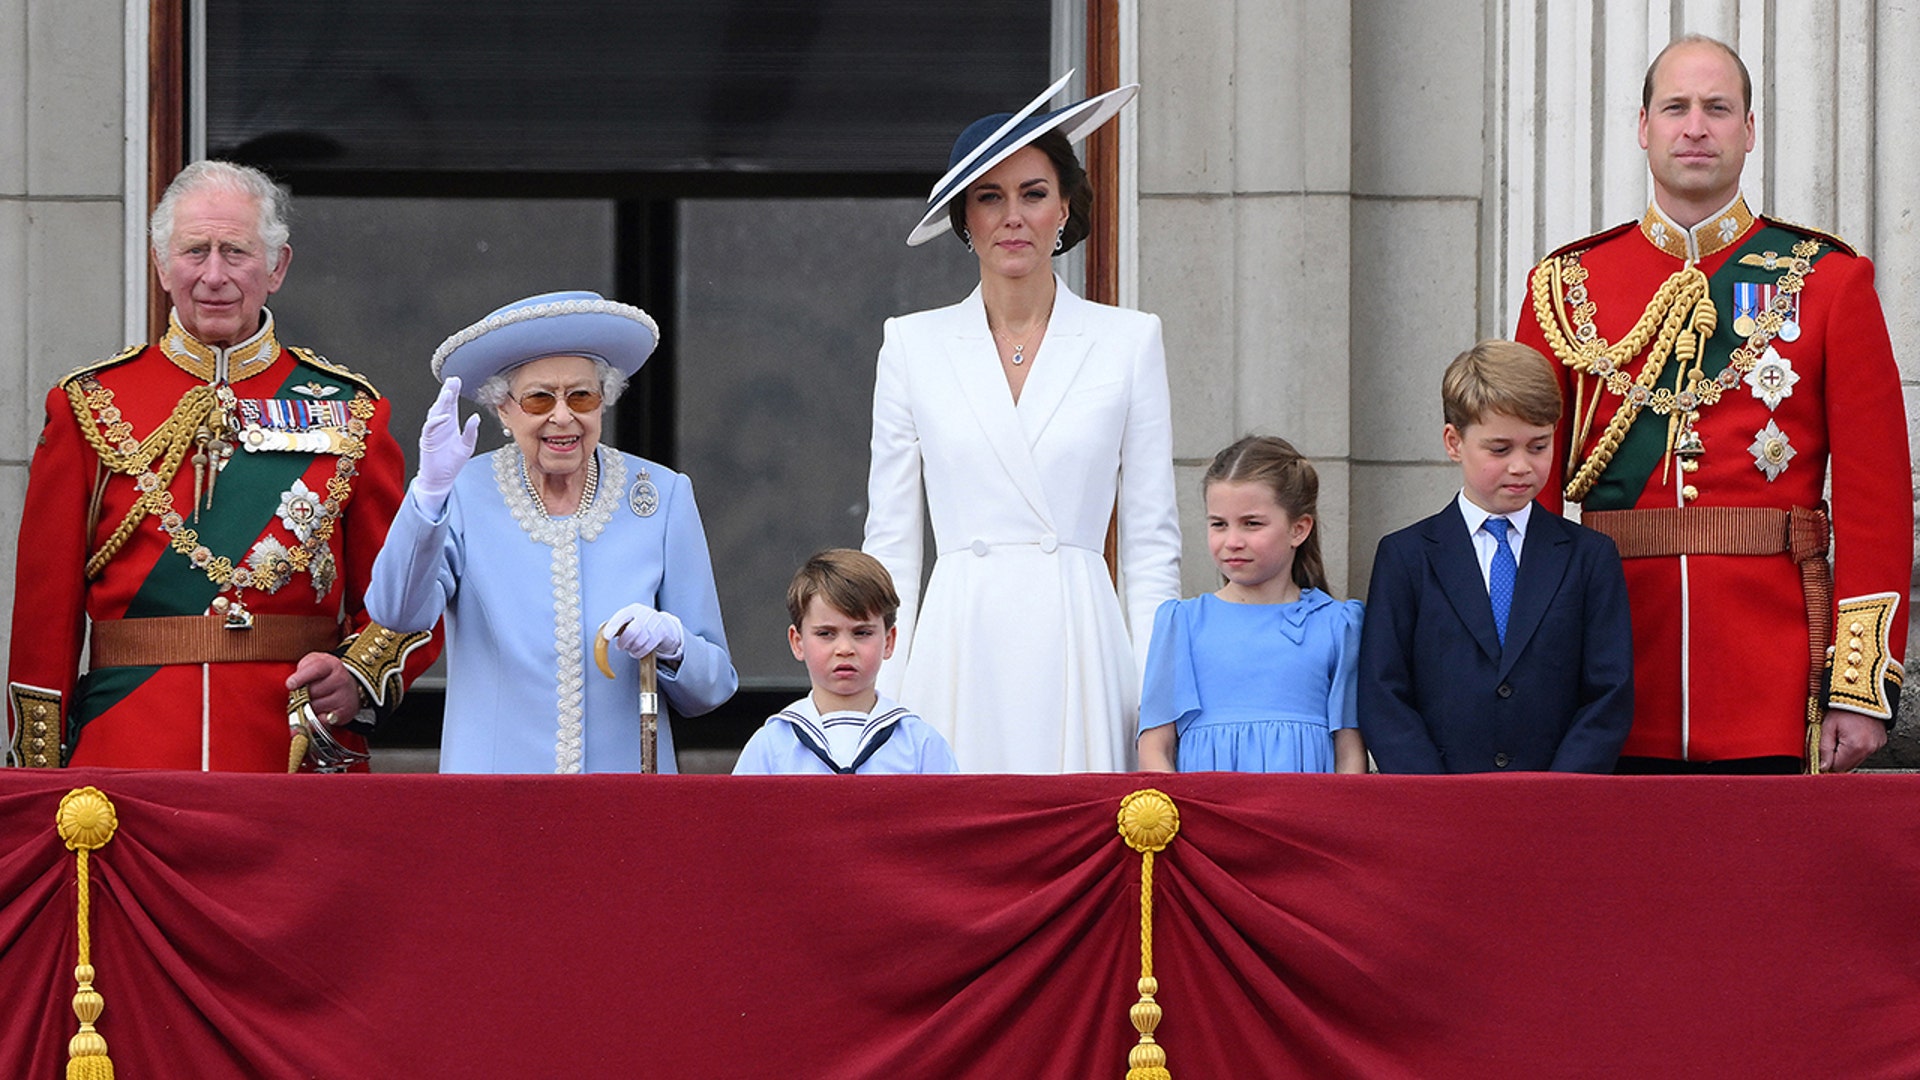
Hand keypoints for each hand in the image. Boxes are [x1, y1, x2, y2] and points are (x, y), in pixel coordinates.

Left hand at [288, 652, 360, 724]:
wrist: (350, 685)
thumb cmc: (325, 675)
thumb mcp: (313, 663)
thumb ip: (301, 670)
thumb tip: (291, 685)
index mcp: (331, 665)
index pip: (316, 669)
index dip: (301, 677)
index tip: (290, 684)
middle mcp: (340, 680)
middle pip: (311, 692)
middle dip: (301, 695)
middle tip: (301, 695)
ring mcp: (344, 697)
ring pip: (314, 707)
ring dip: (307, 707)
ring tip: (311, 702)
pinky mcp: (344, 712)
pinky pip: (322, 721)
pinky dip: (315, 720)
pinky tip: (316, 713)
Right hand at [414, 377, 480, 514]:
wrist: (440, 478)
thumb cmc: (452, 463)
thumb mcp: (467, 446)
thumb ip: (471, 432)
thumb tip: (476, 417)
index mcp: (451, 425)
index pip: (452, 405)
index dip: (454, 392)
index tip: (457, 380)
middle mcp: (441, 425)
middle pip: (443, 405)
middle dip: (447, 392)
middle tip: (452, 380)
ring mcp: (433, 432)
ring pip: (435, 413)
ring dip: (441, 403)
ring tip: (448, 392)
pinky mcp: (427, 441)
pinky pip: (430, 428)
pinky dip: (437, 421)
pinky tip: (444, 415)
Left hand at [600, 603, 684, 663]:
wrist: (664, 625)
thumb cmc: (641, 622)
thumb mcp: (629, 619)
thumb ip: (616, 625)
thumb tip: (602, 634)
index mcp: (633, 609)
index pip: (622, 617)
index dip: (613, 627)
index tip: (607, 637)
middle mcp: (645, 615)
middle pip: (632, 632)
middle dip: (623, 642)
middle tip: (619, 646)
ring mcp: (654, 625)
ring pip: (639, 642)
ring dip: (631, 648)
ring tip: (629, 647)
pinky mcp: (661, 635)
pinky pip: (646, 648)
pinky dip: (638, 653)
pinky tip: (636, 651)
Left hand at [1818, 709, 1887, 772]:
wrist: (1863, 694)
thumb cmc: (1844, 707)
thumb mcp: (1828, 727)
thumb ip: (1824, 749)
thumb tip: (1824, 767)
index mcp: (1855, 746)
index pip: (1838, 767)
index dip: (1827, 762)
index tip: (1822, 755)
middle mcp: (1868, 749)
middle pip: (1848, 765)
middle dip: (1837, 758)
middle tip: (1832, 741)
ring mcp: (1876, 746)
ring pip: (1857, 759)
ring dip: (1848, 753)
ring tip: (1843, 735)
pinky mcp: (1881, 742)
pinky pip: (1866, 751)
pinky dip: (1858, 747)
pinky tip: (1853, 734)